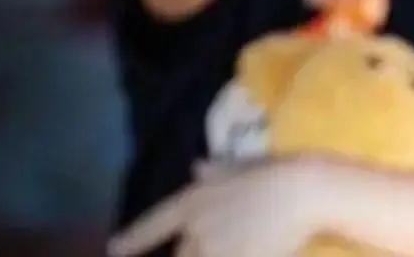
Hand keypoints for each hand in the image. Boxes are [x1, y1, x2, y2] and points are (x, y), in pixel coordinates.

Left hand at [108, 159, 320, 256]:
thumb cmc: (271, 174)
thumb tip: (196, 167)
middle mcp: (196, 229)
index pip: (153, 224)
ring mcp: (215, 251)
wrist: (299, 192)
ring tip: (228, 249)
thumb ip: (213, 171)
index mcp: (191, 201)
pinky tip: (244, 254)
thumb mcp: (235, 166)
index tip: (114, 248)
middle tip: (201, 248)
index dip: (132, 238)